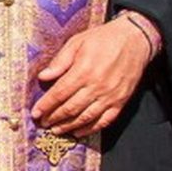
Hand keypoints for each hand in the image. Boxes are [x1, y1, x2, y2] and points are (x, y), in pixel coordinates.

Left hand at [31, 19, 150, 136]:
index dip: (46, 105)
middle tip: (42, 123)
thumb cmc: (103, 38)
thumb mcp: (77, 42)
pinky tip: (79, 132)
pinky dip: (91, 129)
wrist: (136, 39)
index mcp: (83, 71)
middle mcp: (97, 86)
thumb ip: (60, 61)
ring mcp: (110, 96)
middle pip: (70, 108)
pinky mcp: (121, 101)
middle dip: (54, 118)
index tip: (35, 113)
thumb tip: (43, 77)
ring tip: (56, 131)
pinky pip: (105, 120)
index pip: (59, 93)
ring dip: (69, 126)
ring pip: (86, 117)